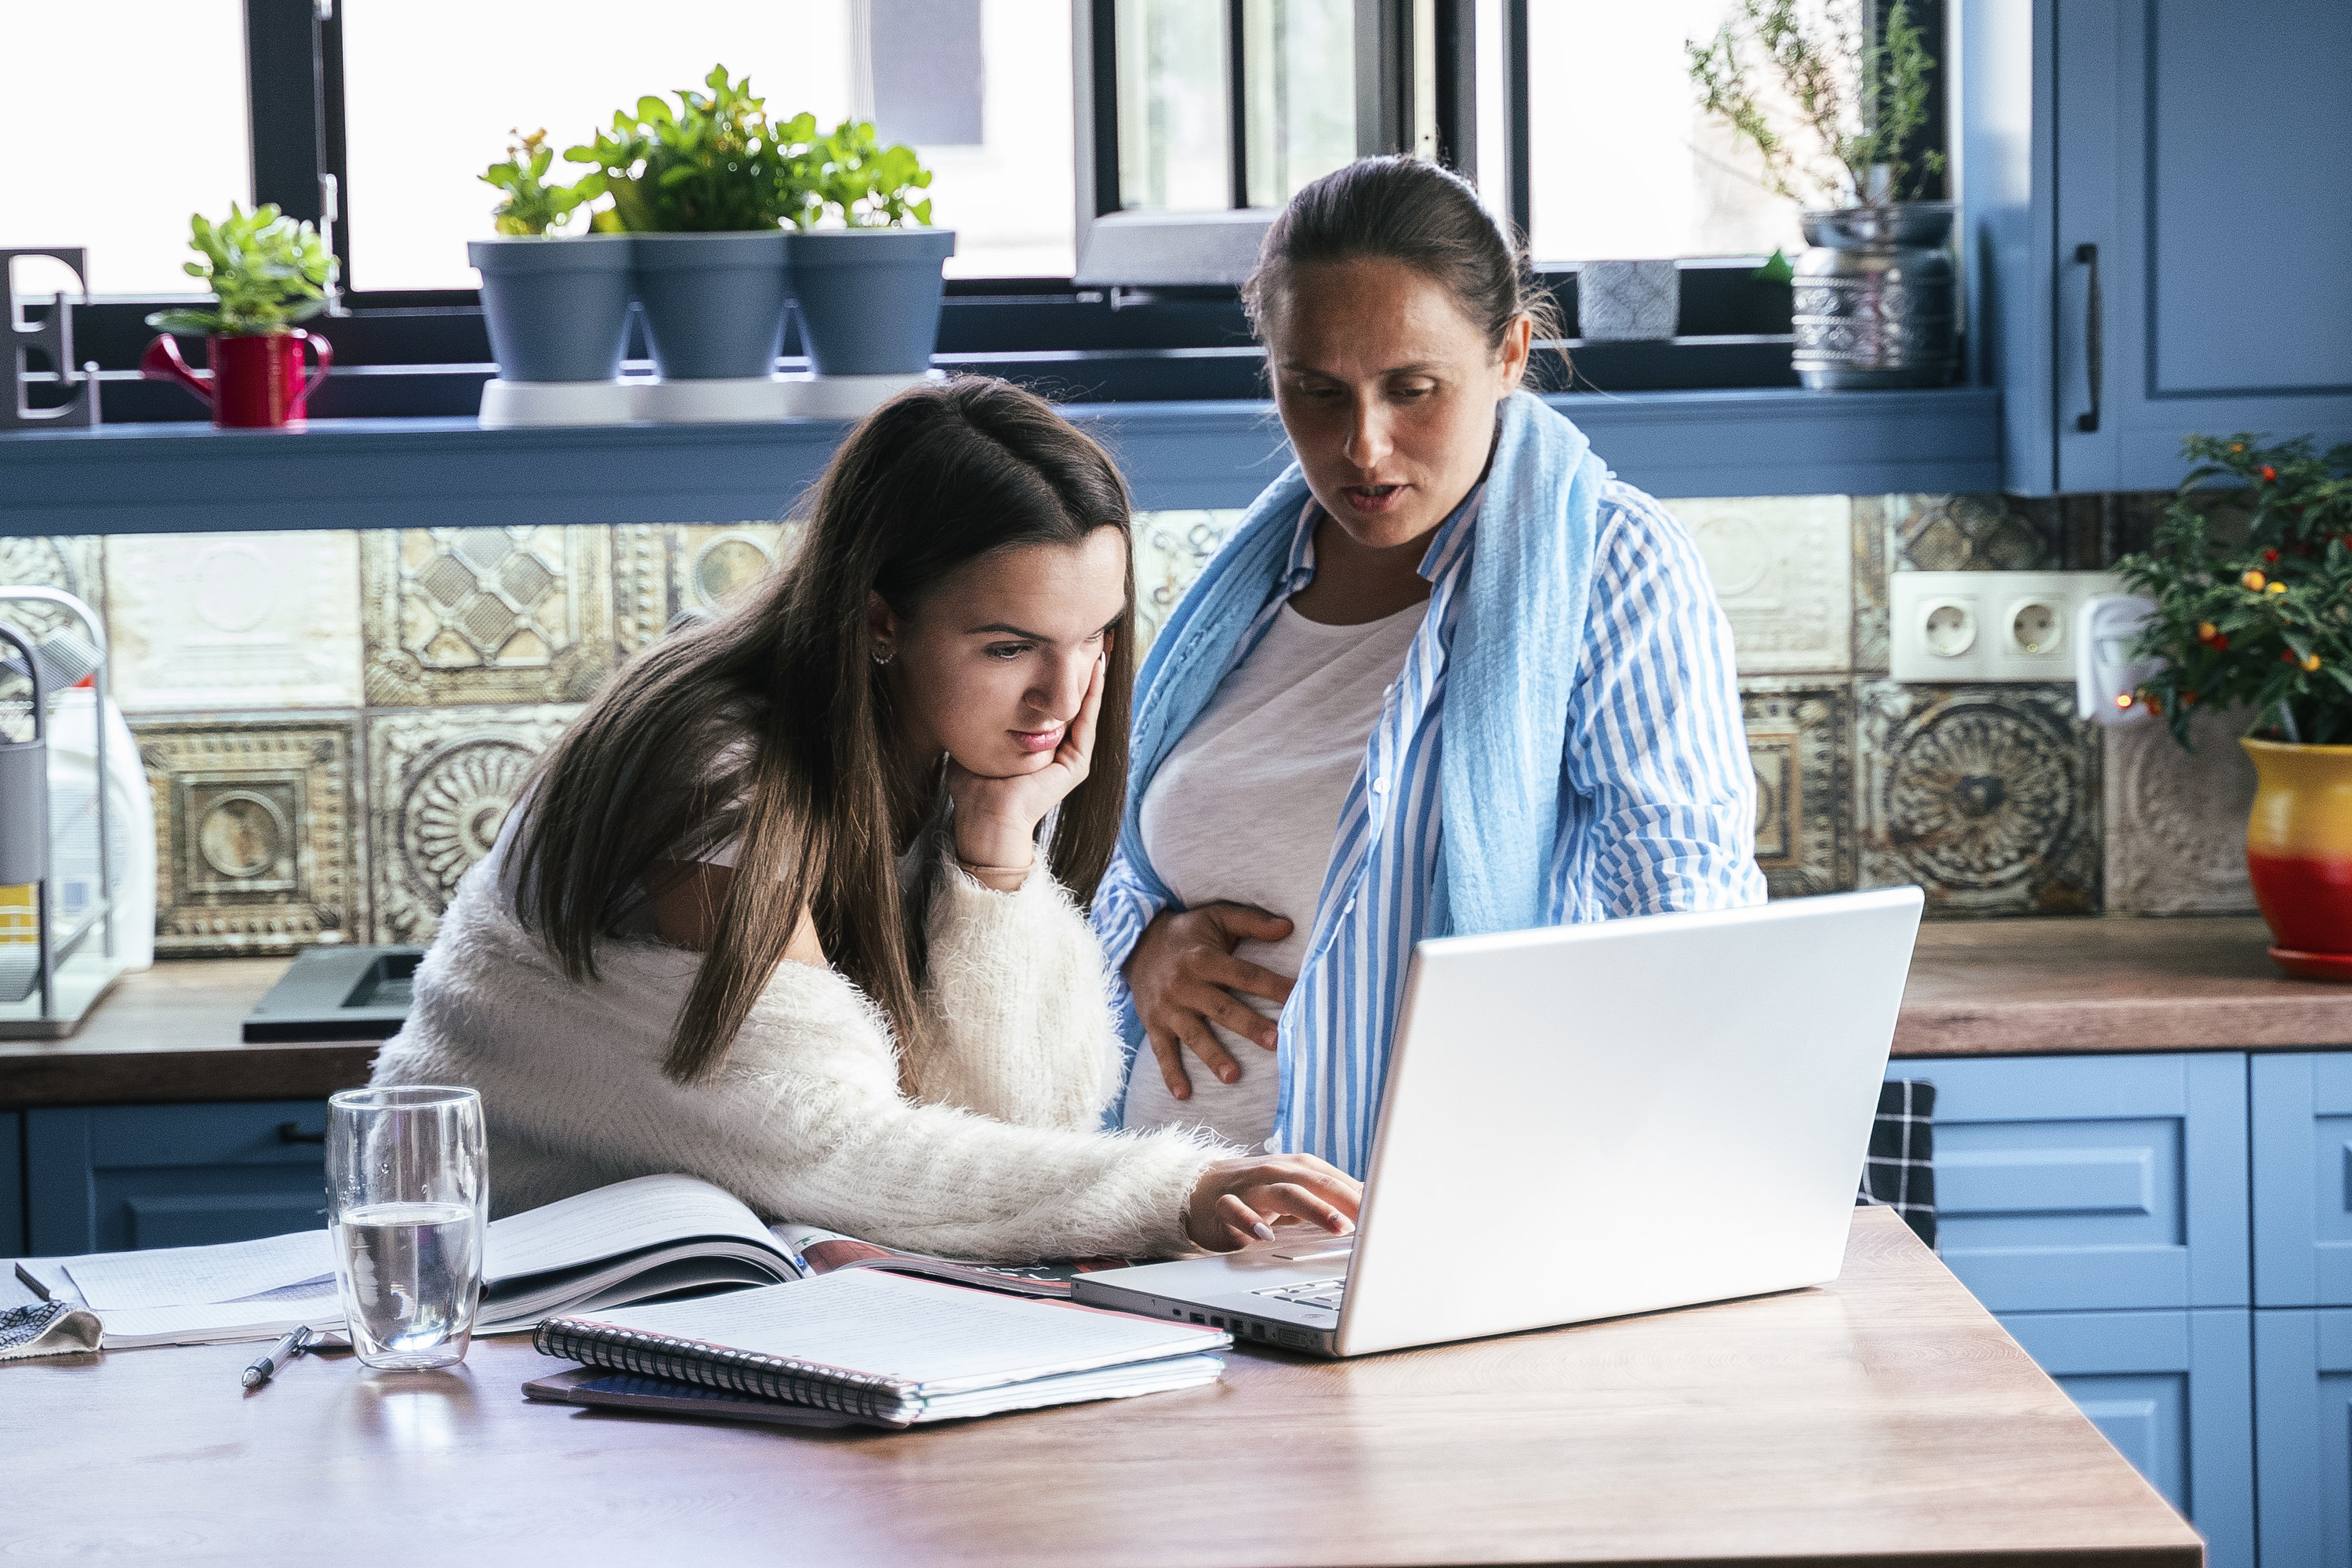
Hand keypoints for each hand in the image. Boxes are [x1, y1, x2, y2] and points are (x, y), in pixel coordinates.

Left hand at [946, 654, 1105, 884]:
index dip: (1057, 671)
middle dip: (1079, 666)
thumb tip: (959, 685)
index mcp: (1039, 743)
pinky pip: (1087, 723)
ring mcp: (1071, 757)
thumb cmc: (974, 787)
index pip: (1052, 700)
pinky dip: (1093, 696)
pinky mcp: (1076, 765)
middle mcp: (1059, 748)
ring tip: (1101, 640)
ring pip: (1085, 707)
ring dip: (1094, 675)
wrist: (984, 819)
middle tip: (1088, 630)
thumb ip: (981, 715)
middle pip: (1073, 699)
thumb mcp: (977, 737)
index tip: (1057, 639)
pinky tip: (1095, 670)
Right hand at [1124, 904, 1295, 1099]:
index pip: (1244, 974)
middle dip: (1249, 1025)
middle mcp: (1185, 984)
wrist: (1135, 942)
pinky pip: (1162, 1051)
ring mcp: (1168, 1007)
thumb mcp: (1217, 917)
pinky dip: (1171, 1074)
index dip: (1271, 985)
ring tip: (1234, 1077)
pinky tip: (1184, 1095)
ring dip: (1213, 1056)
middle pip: (1222, 1008)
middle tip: (1276, 1042)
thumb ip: (1252, 921)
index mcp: (1204, 958)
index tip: (1297, 996)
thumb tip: (1288, 927)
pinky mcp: (1153, 1023)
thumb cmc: (1188, 933)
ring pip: (1194, 1035)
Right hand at [1185, 1153, 1360, 1250]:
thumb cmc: (1255, 1191)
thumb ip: (1327, 1197)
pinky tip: (1264, 1235)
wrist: (1197, 1189)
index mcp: (1297, 1168)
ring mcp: (1249, 1188)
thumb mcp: (1294, 1191)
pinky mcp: (1223, 1206)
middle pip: (1317, 1182)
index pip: (1336, 1180)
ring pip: (1284, 1192)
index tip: (1389, 1212)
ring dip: (1314, 1208)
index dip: (1363, 1196)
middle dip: (1347, 1199)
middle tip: (1373, 1217)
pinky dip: (1250, 1220)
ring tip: (1338, 1225)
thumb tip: (1372, 1206)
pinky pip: (1235, 1210)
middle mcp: (1276, 1172)